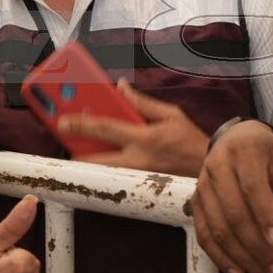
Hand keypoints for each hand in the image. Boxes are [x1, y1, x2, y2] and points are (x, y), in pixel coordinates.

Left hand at [58, 80, 208, 176]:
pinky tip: (99, 158)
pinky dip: (105, 168)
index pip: (106, 129)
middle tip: (65, 140)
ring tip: (76, 148)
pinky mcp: (141, 185)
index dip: (81, 124)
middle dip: (77, 152)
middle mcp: (139, 160)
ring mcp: (139, 176)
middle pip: (97, 160)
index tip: (62, 121)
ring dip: (89, 161)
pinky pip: (116, 178)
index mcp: (145, 138)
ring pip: (104, 173)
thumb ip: (142, 102)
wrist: (210, 169)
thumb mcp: (171, 114)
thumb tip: (121, 87)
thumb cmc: (191, 140)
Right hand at [190, 122, 272, 272]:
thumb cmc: (266, 154)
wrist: (235, 141)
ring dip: (243, 258)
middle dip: (257, 248)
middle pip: (234, 214)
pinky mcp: (196, 204)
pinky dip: (220, 257)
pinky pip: (204, 234)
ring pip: (218, 229)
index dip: (265, 215)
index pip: (252, 187)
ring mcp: (203, 187)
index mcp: (243, 153)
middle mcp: (217, 168)